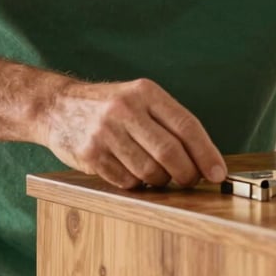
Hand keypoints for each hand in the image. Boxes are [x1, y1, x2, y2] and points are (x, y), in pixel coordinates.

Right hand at [42, 76, 226, 189]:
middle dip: (187, 174)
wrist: (57, 106)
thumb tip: (204, 158)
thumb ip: (167, 121)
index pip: (186, 125)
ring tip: (156, 174)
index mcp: (145, 91)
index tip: (218, 173)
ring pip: (150, 172)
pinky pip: (127, 182)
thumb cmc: (108, 105)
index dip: (206, 153)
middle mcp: (126, 109)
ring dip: (160, 181)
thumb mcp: (138, 98)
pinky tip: (131, 171)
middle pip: (170, 153)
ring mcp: (106, 132)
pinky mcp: (91, 154)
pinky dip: (136, 184)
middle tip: (190, 180)